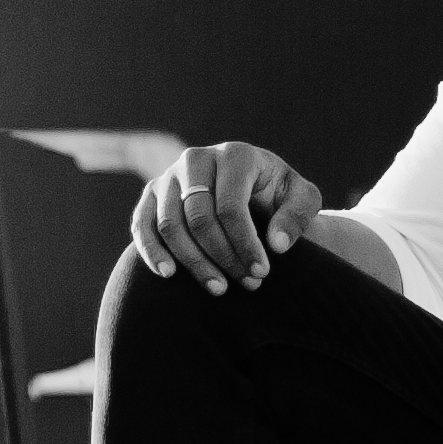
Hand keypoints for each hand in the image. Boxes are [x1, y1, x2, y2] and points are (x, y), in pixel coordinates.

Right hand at [131, 142, 324, 294]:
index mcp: (235, 155)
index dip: (245, 244)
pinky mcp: (151, 195)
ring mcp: (169, 177)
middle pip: (199, 218)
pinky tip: (169, 275)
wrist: (248, 188)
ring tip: (218, 288)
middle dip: (223, 256)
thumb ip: (297, 216)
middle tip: (246, 284)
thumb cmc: (276, 194)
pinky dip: (151, 251)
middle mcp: (196, 159)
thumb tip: (277, 245)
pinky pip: (142, 225)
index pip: (230, 206)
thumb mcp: (301, 198)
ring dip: (193, 263)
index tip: (262, 272)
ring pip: (170, 225)